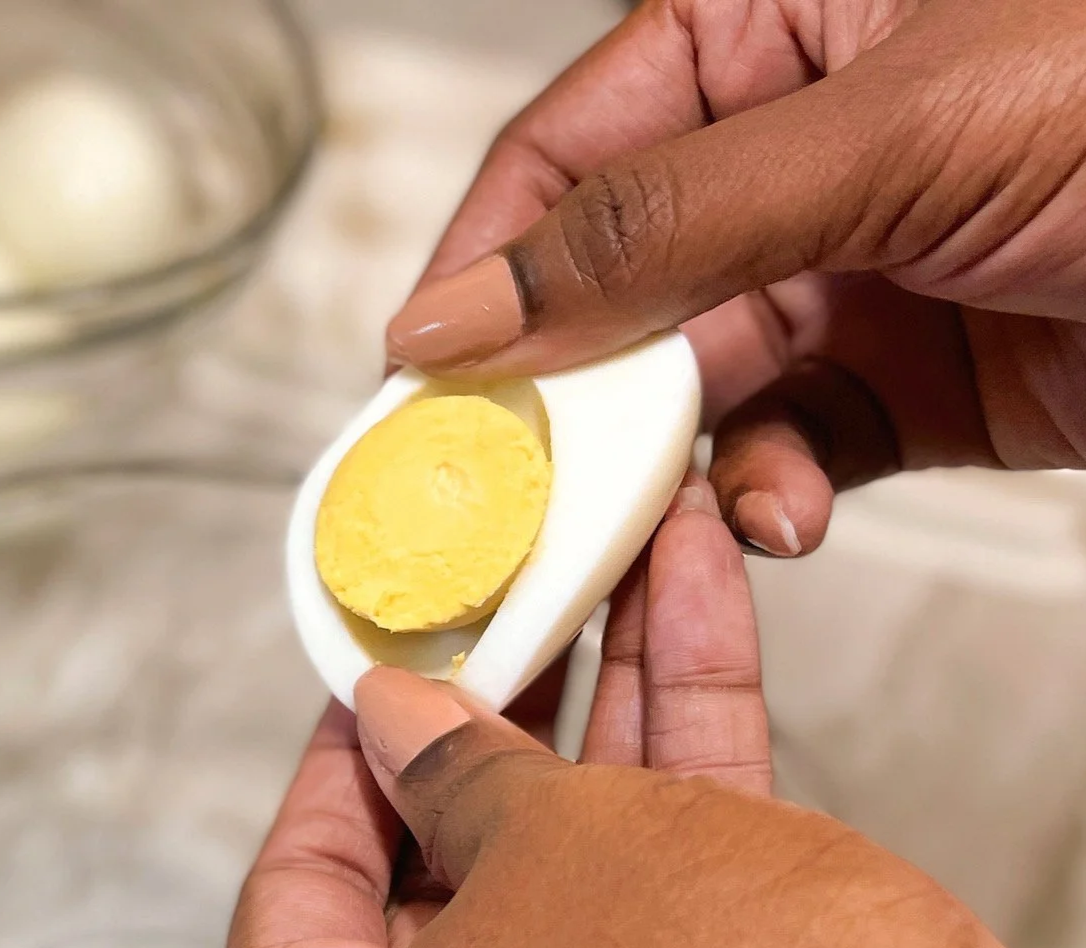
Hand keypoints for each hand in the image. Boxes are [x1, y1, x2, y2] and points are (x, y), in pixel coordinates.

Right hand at [383, 0, 1085, 556]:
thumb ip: (664, 226)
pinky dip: (773, 496)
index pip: (576, 148)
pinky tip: (785, 516)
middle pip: (621, 285)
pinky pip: (793, 449)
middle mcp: (802, 146)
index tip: (421, 377)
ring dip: (680, 465)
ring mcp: (855, 268)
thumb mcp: (888, 128)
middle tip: (524, 488)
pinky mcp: (908, 383)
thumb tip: (475, 302)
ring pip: (700, 388)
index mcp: (777, 18)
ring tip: (672, 516)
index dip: (488, 265)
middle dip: (577, 394)